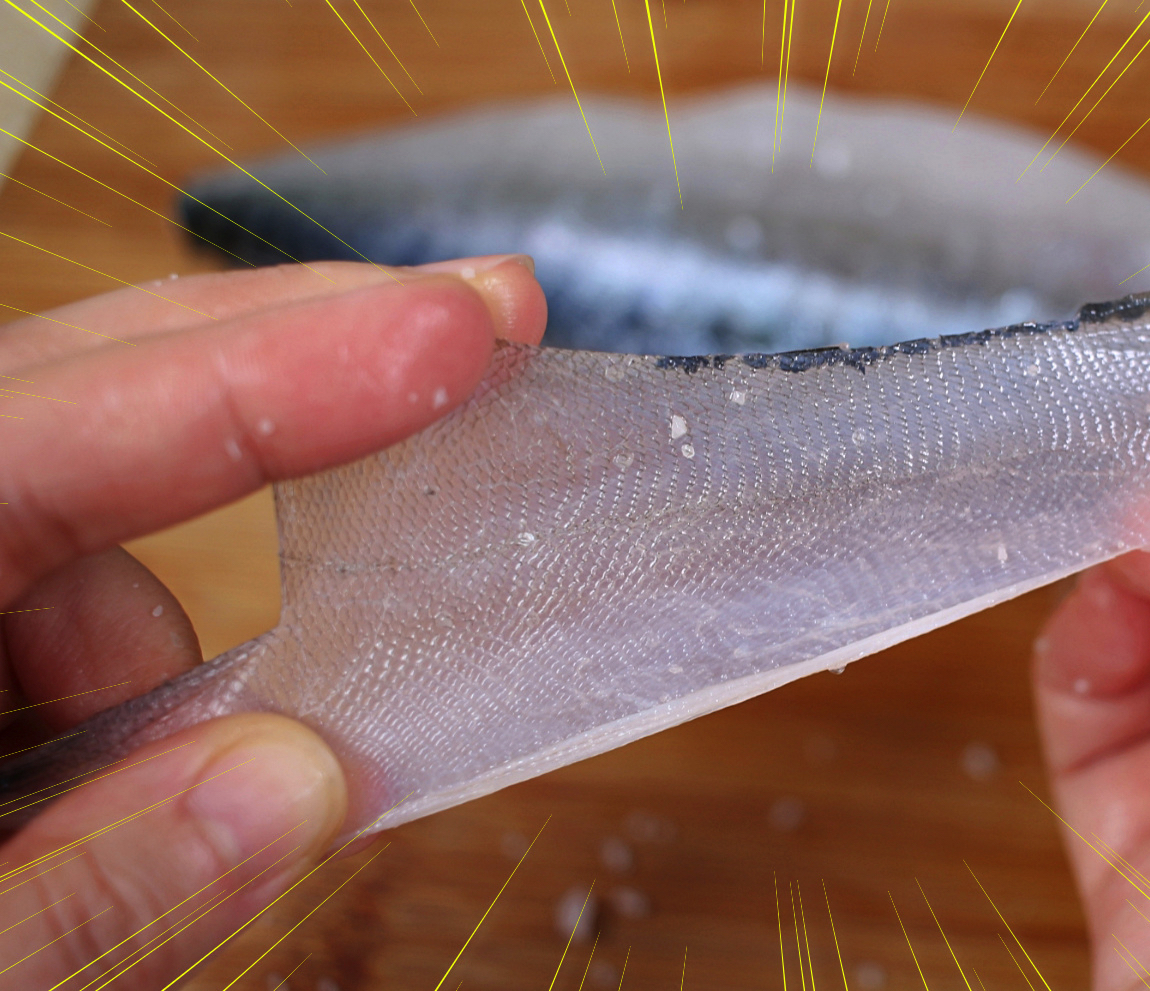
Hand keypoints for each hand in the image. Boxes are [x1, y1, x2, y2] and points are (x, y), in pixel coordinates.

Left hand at [0, 256, 545, 987]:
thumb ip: (75, 900)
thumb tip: (296, 787)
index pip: (63, 432)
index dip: (284, 371)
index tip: (462, 328)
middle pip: (75, 399)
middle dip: (272, 388)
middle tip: (460, 340)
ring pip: (63, 556)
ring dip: (142, 668)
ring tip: (80, 851)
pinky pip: (32, 620)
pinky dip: (88, 703)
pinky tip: (47, 819)